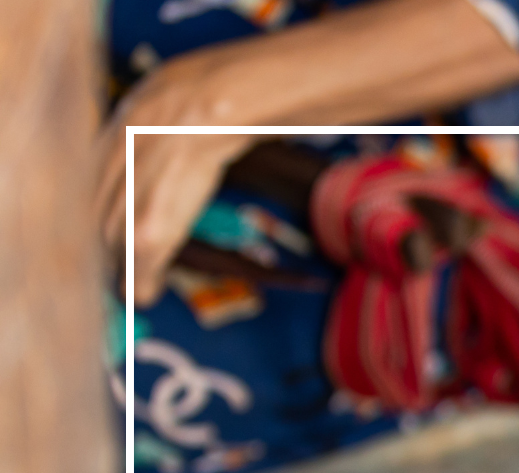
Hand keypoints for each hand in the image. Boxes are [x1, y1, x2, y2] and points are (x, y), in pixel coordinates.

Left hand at [93, 0, 518, 306]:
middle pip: (113, 177)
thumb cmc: (307, 87)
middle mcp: (157, 95)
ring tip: (136, 294)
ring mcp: (179, 107)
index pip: (110, 159)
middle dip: (109, 236)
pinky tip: (151, 265)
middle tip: (117, 289)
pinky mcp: (208, 122)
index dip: (101, 210)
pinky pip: (173, 190)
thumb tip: (183, 183)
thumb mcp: (243, 110)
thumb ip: (209, 140)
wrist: (343, 57)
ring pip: (139, 190)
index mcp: (159, 90)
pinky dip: (160, 233)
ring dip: (134, 248)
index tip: (106, 254)